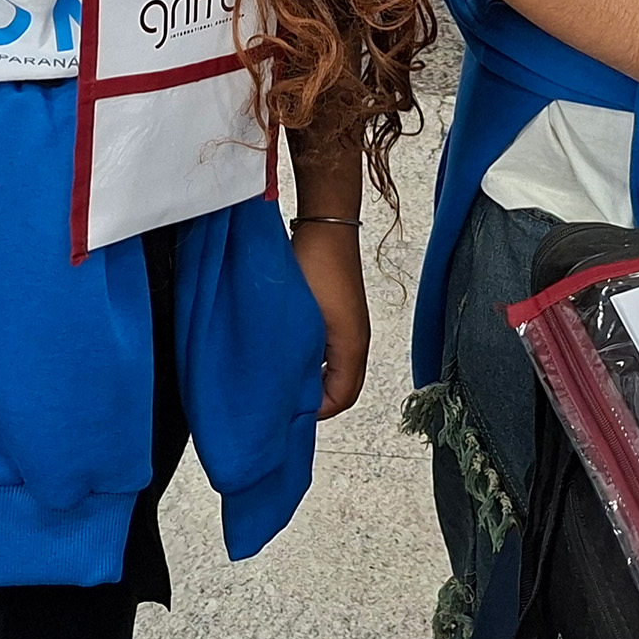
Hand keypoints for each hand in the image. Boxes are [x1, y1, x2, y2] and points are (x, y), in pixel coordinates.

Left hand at [292, 221, 369, 418]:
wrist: (325, 224)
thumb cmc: (317, 264)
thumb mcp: (307, 319)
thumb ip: (300, 358)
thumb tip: (289, 389)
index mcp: (353, 346)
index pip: (341, 398)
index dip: (316, 413)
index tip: (287, 415)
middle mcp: (356, 339)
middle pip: (341, 386)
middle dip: (315, 400)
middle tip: (283, 403)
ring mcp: (349, 325)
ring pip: (334, 368)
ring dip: (312, 379)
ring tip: (283, 381)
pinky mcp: (339, 313)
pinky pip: (329, 350)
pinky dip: (312, 360)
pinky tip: (288, 354)